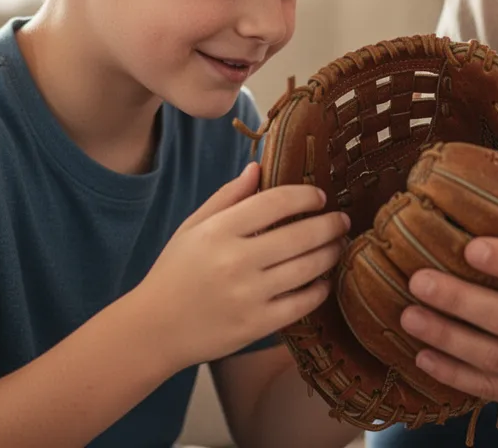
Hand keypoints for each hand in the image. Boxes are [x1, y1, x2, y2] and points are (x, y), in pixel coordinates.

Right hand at [135, 162, 350, 370]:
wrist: (155, 329)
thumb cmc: (175, 272)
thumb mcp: (193, 226)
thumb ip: (228, 196)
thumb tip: (259, 167)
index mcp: (219, 231)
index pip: (276, 202)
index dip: (305, 196)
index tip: (319, 197)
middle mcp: (236, 261)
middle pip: (301, 234)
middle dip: (330, 225)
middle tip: (342, 220)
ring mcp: (248, 295)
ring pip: (308, 268)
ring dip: (331, 253)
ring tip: (339, 245)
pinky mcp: (257, 325)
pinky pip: (302, 303)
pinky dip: (320, 289)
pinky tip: (323, 280)